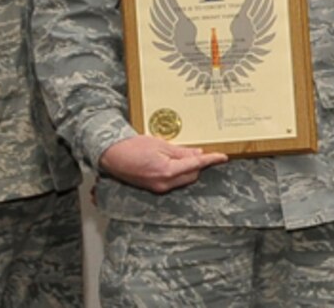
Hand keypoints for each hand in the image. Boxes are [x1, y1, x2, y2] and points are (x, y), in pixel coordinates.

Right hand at [99, 135, 227, 192]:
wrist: (111, 154)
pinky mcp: (153, 188)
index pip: (196, 165)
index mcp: (167, 171)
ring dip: (187, 169)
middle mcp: (164, 183)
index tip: (222, 157)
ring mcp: (158, 188)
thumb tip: (198, 153)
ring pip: (183, 180)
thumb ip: (181, 152)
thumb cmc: (132, 147)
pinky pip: (172, 182)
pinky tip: (173, 162)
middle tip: (197, 151)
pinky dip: (177, 173)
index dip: (210, 160)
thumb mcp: (160, 145)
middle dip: (197, 164)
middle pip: (192, 175)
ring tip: (182, 155)